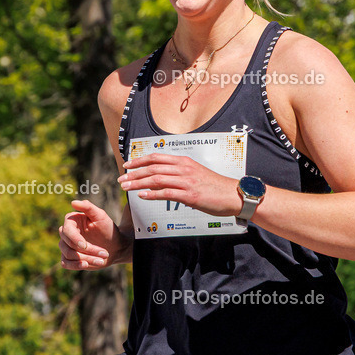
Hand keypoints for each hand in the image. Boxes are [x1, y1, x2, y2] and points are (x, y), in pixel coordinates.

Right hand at [59, 200, 125, 269]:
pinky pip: (65, 263)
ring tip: (102, 260)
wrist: (114, 246)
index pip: (67, 230)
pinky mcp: (69, 257)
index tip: (85, 245)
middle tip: (104, 253)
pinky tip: (86, 265)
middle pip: (67, 243)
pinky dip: (75, 265)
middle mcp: (66, 233)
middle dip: (86, 250)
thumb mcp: (101, 216)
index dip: (74, 239)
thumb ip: (88, 207)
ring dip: (85, 258)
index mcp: (72, 220)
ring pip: (68, 254)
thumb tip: (73, 202)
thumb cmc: (107, 229)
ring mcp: (67, 246)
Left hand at [118, 153, 243, 216]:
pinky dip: (152, 194)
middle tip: (121, 179)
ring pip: (156, 179)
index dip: (140, 160)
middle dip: (134, 173)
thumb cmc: (214, 186)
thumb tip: (163, 177)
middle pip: (153, 168)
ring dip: (138, 183)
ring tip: (126, 187)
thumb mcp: (195, 173)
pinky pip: (167, 193)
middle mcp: (183, 168)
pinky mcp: (190, 195)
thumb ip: (179, 173)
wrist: (233, 194)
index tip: (127, 165)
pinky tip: (142, 196)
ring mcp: (186, 181)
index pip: (156, 157)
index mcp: (184, 161)